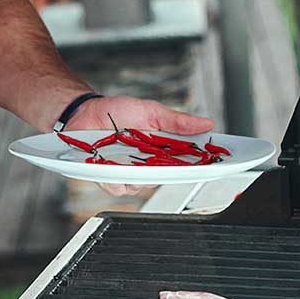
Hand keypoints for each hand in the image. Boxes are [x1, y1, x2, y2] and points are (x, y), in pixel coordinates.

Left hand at [67, 95, 214, 196]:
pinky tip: (113, 168)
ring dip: (139, 175)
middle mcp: (146, 165)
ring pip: (142, 186)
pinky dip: (116, 179)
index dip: (202, 165)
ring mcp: (127, 173)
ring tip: (133, 159)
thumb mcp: (150, 111)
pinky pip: (117, 187)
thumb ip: (176, 121)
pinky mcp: (108, 178)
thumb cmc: (116, 111)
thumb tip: (206, 123)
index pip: (186, 162)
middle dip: (171, 172)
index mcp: (161, 150)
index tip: (215, 163)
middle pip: (166, 178)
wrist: (84, 112)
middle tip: (171, 161)